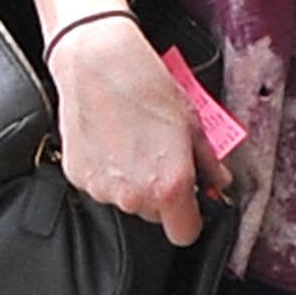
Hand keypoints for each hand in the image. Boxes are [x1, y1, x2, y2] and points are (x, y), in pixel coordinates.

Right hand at [51, 15, 226, 247]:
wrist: (97, 61)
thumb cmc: (146, 85)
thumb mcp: (193, 123)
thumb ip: (208, 164)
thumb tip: (218, 183)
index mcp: (169, 186)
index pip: (184, 234)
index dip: (191, 219)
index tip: (191, 204)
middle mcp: (134, 195)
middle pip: (155, 216)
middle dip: (162, 195)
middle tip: (161, 158)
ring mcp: (102, 188)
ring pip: (128, 201)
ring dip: (134, 183)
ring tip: (135, 144)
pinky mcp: (78, 176)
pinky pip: (102, 186)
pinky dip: (109, 171)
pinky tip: (112, 141)